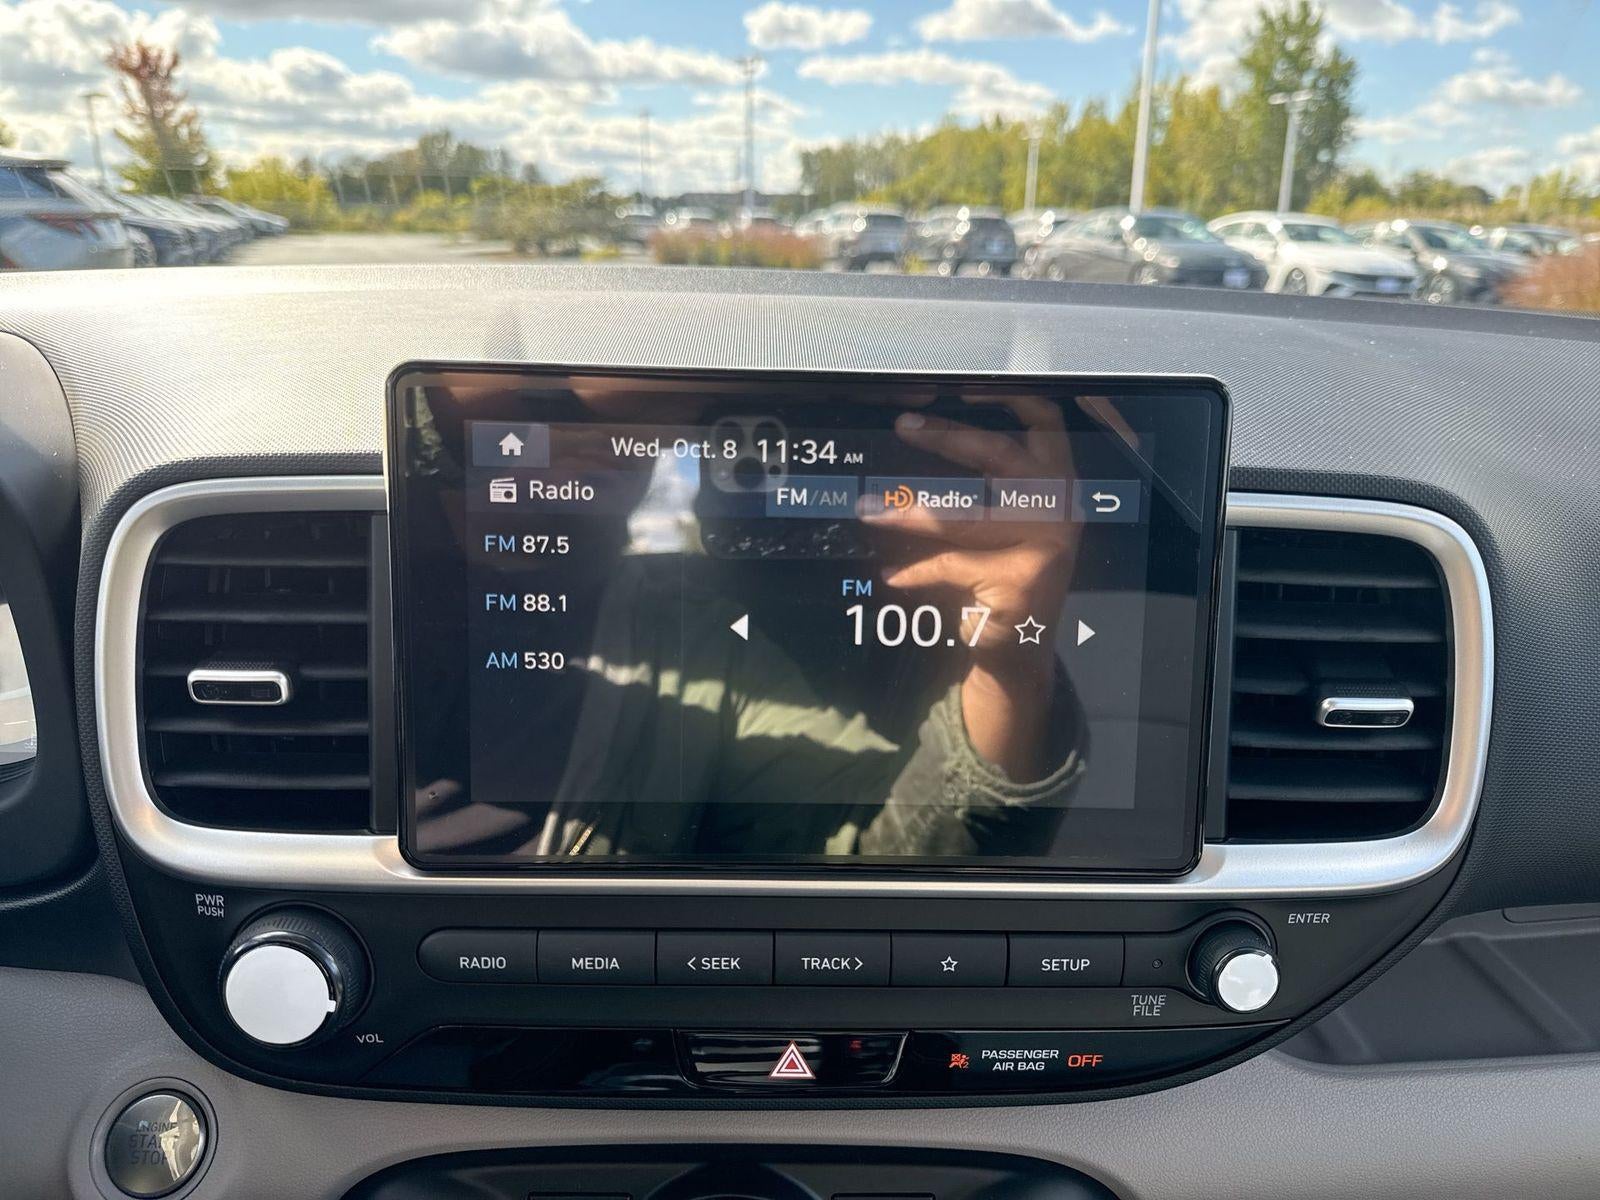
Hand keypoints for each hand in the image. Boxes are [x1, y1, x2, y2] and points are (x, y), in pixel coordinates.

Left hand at [864, 398, 1078, 779]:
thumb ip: (983, 482)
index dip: (1008, 398)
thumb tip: (920, 428)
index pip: (1046, 422)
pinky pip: (953, 566)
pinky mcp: (1020, 583)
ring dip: (909, 513)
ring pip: (966, 516)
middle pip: (1000, 455)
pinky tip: (891, 576)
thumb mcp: (1005, 522)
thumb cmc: (1002, 574)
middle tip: (903, 425)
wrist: (1021, 649)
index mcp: (1059, 483)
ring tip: (867, 509)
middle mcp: (1061, 508)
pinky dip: (916, 571)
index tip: (964, 385)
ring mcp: (1047, 546)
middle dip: (947, 437)